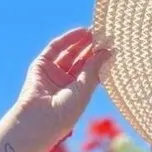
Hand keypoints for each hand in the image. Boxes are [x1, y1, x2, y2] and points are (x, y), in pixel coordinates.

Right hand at [14, 26, 113, 141]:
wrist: (37, 120)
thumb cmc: (63, 114)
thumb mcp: (83, 91)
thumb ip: (94, 69)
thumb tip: (109, 52)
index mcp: (78, 95)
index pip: (92, 73)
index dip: (102, 60)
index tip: (114, 47)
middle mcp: (66, 84)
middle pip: (82, 62)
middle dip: (94, 49)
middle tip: (107, 34)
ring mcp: (53, 74)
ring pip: (70, 53)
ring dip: (83, 42)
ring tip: (97, 31)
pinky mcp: (40, 66)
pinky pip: (55, 49)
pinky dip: (68, 39)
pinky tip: (82, 32)